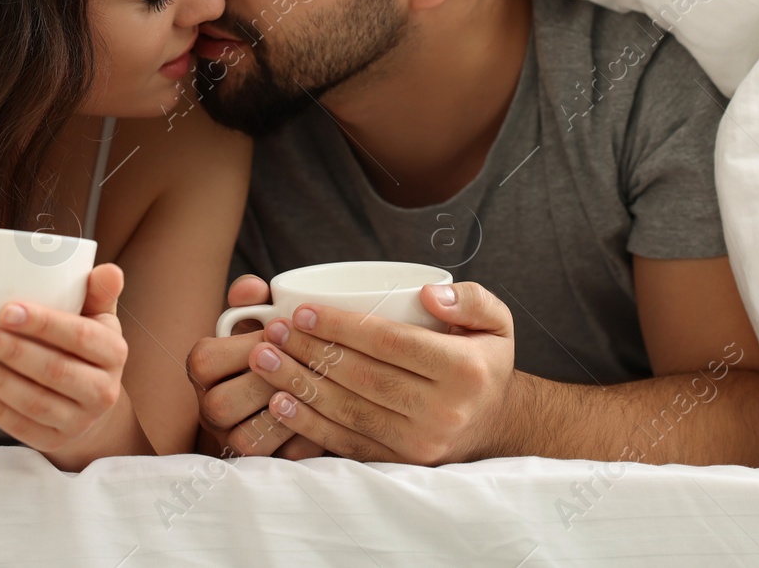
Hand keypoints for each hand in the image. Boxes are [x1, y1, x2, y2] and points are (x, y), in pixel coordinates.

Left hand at [0, 262, 141, 468]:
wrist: (90, 403)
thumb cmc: (85, 348)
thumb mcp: (97, 318)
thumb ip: (98, 293)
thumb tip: (109, 271)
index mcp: (113, 352)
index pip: (78, 336)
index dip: (43, 324)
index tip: (6, 310)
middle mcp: (103, 390)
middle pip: (54, 370)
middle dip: (11, 350)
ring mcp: (80, 420)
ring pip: (35, 401)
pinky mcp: (55, 441)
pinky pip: (22, 427)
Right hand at [186, 274, 325, 460]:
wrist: (288, 395)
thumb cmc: (273, 348)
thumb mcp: (258, 321)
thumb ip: (253, 300)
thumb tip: (255, 289)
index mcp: (204, 369)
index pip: (205, 360)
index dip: (246, 346)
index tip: (282, 332)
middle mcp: (210, 409)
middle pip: (221, 404)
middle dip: (267, 381)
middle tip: (307, 361)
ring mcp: (233, 440)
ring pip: (246, 439)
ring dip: (286, 413)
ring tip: (319, 386)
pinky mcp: (265, 465)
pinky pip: (279, 460)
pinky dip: (305, 438)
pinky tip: (330, 415)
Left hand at [243, 281, 517, 464]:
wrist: (494, 424)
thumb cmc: (483, 362)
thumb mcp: (496, 320)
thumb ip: (470, 298)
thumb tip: (427, 295)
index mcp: (464, 370)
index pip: (389, 342)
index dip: (341, 326)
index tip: (302, 310)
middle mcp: (444, 411)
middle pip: (362, 377)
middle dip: (310, 352)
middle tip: (272, 331)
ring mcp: (421, 443)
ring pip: (348, 411)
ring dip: (299, 385)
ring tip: (263, 360)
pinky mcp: (402, 464)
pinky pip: (348, 444)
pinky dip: (309, 425)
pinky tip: (280, 402)